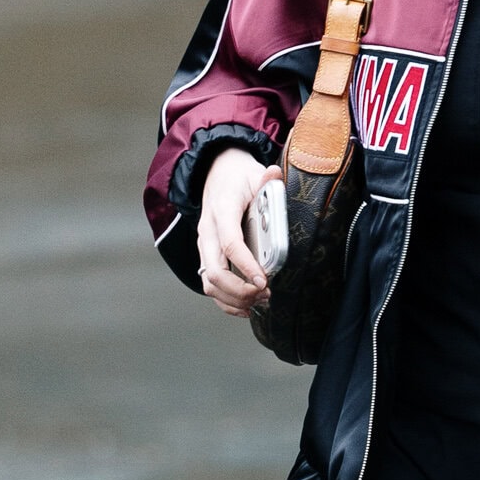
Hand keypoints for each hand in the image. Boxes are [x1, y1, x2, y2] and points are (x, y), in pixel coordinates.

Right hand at [197, 148, 276, 316]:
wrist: (216, 172)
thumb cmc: (237, 177)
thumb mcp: (253, 172)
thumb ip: (266, 179)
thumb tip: (275, 175)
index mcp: (221, 211)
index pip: (230, 243)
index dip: (246, 265)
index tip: (264, 281)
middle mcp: (208, 231)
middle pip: (215, 271)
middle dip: (240, 289)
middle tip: (265, 294)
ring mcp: (205, 246)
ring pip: (209, 283)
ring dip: (233, 298)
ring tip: (259, 301)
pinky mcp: (207, 256)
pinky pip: (209, 284)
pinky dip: (225, 301)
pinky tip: (246, 307)